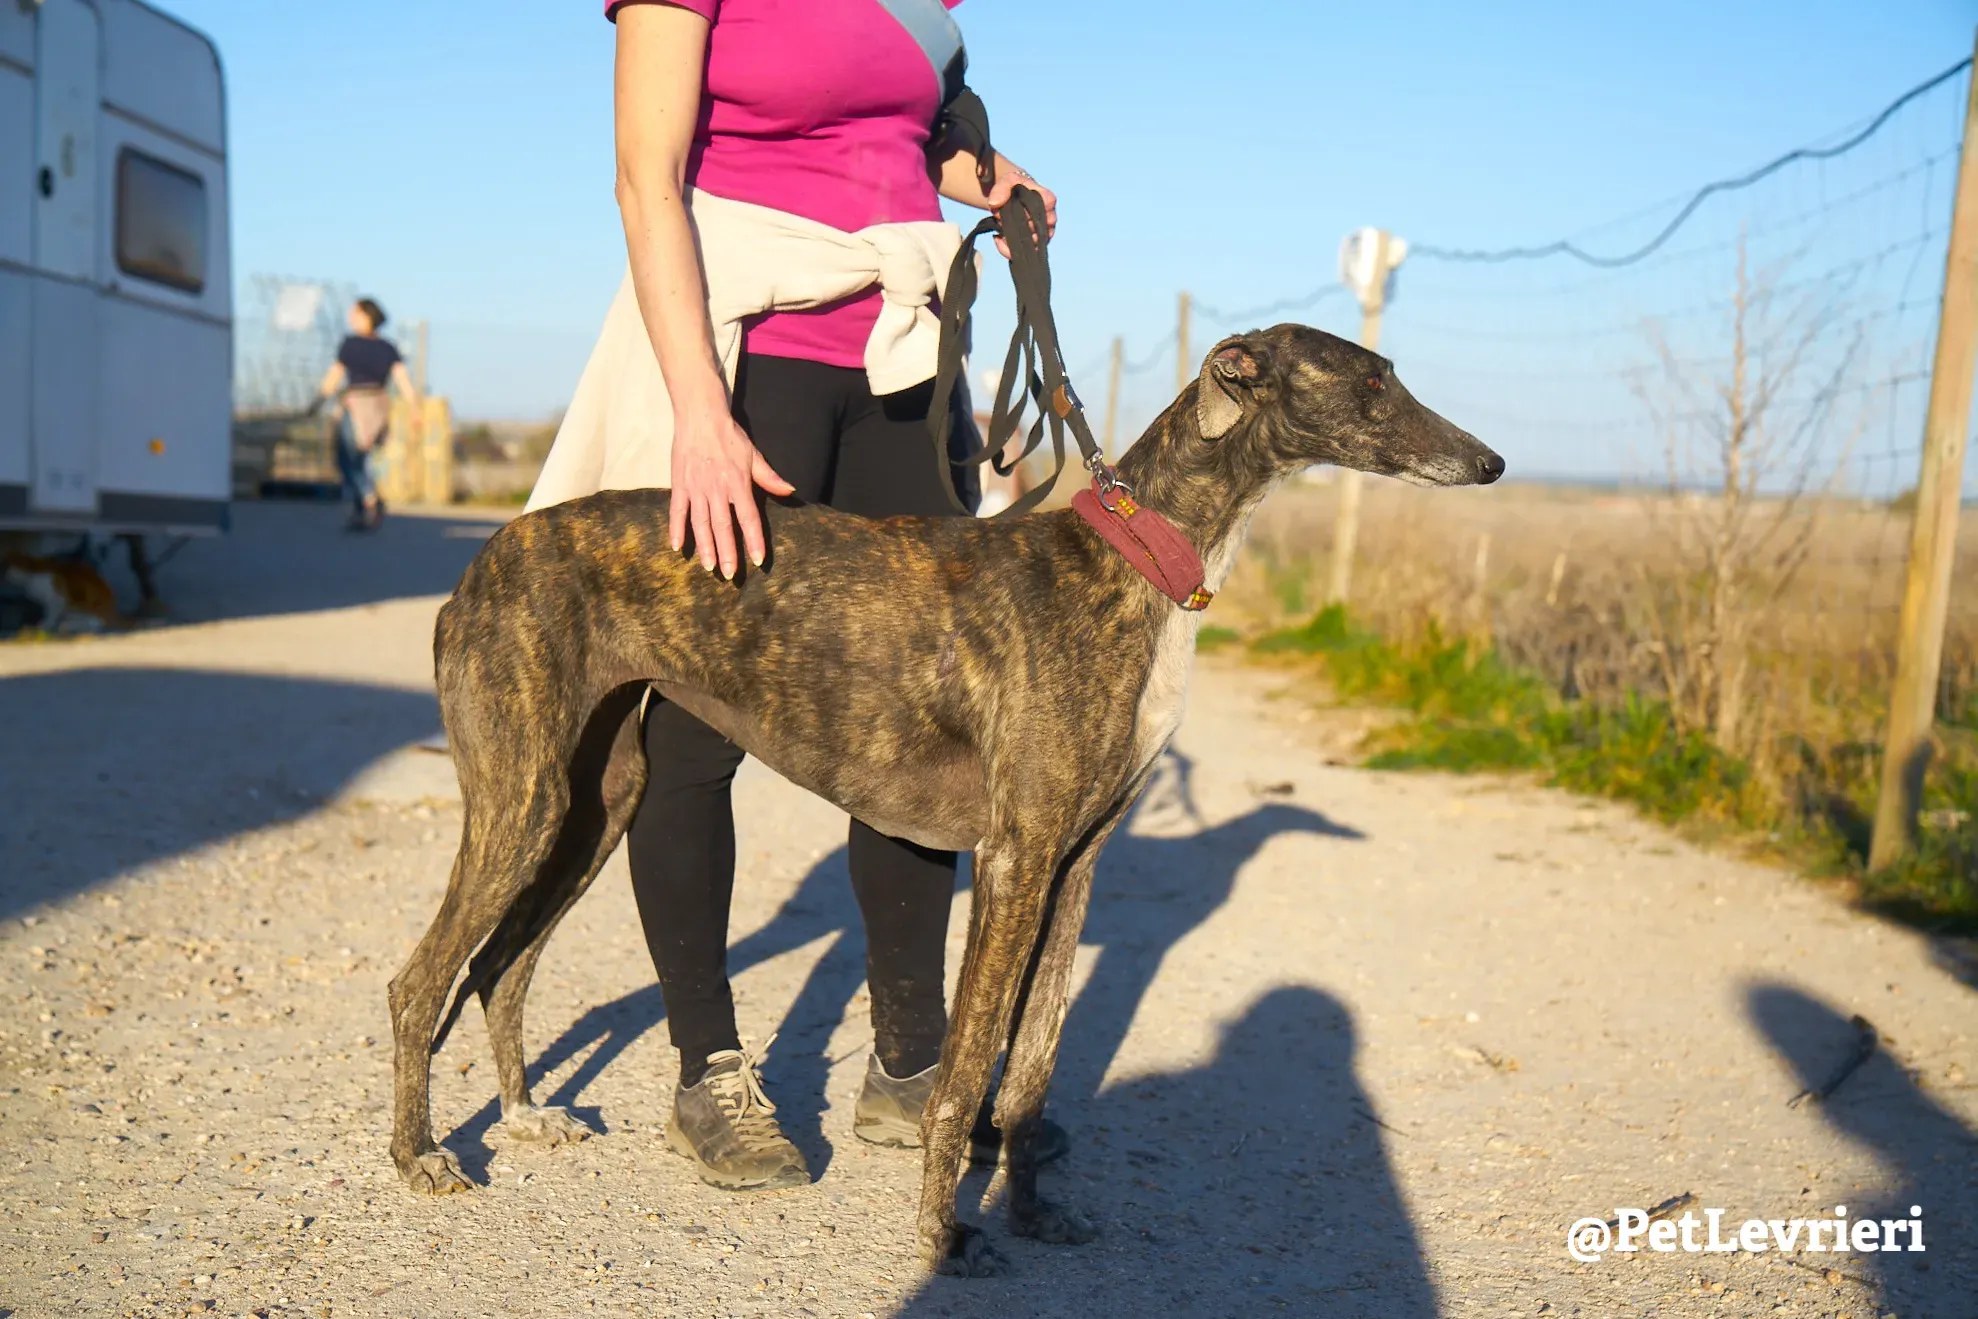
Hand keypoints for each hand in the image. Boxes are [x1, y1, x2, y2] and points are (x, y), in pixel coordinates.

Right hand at [669, 396, 794, 576]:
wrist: (700, 416)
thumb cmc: (729, 436)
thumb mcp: (753, 455)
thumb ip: (769, 477)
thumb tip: (790, 491)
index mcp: (737, 483)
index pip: (748, 518)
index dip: (754, 540)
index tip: (757, 560)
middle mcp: (716, 489)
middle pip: (723, 527)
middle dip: (727, 553)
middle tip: (729, 575)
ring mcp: (696, 488)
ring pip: (701, 523)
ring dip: (705, 546)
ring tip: (708, 568)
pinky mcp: (679, 484)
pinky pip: (677, 511)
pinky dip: (676, 529)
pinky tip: (678, 548)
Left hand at [986, 161, 1055, 258]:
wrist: (1012, 198)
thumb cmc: (1014, 188)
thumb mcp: (1007, 181)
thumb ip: (1001, 188)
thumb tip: (994, 204)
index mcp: (1048, 200)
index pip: (1046, 205)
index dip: (1027, 208)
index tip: (1012, 204)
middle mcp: (1050, 218)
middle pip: (1035, 227)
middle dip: (1015, 223)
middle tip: (1001, 215)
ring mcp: (1044, 234)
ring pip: (1030, 243)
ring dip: (1011, 236)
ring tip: (1000, 225)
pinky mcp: (1035, 246)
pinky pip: (1024, 254)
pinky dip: (1008, 249)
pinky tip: (998, 238)